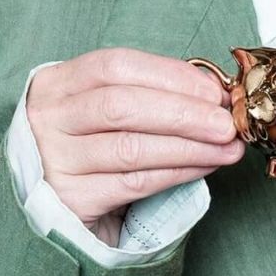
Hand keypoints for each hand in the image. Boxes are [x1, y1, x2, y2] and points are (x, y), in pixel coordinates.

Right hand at [25, 48, 244, 245]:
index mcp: (56, 83)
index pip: (115, 66)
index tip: (213, 90)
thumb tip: (213, 94)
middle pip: (122, 106)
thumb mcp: (106, 110)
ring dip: (189, 146)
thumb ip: (150, 94)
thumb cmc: (92, 146)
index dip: (169, 75)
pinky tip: (203, 167)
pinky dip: (176, 173)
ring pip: (131, 147)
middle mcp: (47, 118)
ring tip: (226, 147)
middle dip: (184, 112)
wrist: (57, 208)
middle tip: (227, 123)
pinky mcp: (70, 200)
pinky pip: (133, 183)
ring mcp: (54, 160)